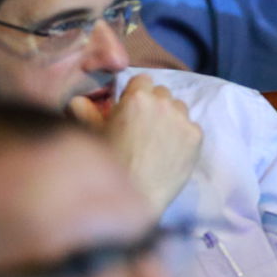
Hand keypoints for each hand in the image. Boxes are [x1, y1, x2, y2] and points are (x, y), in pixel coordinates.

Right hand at [70, 74, 202, 215]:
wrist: (135, 196)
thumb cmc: (108, 164)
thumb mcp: (91, 134)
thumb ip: (83, 110)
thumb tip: (80, 99)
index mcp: (136, 98)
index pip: (143, 80)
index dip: (136, 93)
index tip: (132, 109)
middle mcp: (163, 103)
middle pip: (162, 93)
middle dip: (153, 105)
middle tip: (143, 127)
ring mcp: (182, 119)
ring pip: (179, 108)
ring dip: (170, 118)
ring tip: (158, 140)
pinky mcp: (196, 136)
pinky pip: (191, 127)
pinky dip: (182, 136)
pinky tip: (170, 152)